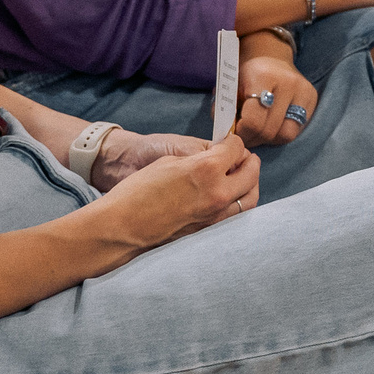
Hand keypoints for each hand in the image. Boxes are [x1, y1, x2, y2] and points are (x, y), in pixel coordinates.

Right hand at [95, 134, 259, 248]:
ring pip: (250, 197)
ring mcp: (216, 215)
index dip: (232, 142)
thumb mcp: (171, 161)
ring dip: (249, 183)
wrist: (121, 226)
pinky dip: (239, 202)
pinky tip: (228, 195)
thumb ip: (201, 157)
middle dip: (249, 161)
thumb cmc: (138, 190)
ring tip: (240, 176)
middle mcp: (218, 193)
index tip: (228, 143)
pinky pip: (236, 214)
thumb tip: (217, 157)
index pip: (237, 148)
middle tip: (242, 157)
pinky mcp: (210, 230)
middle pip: (252, 172)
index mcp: (208, 169)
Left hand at [235, 37, 316, 146]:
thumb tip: (227, 134)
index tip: (236, 132)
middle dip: (254, 138)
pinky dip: (281, 134)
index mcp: (263, 76)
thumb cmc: (247, 74)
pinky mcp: (312, 98)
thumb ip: (225, 109)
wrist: (271, 56)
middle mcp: (288, 83)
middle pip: (269, 130)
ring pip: (286, 134)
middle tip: (245, 136)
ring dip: (269, 139)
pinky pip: (296, 130)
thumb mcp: (230, 86)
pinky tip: (272, 126)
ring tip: (259, 132)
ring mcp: (303, 90)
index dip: (242, 133)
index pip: (253, 120)